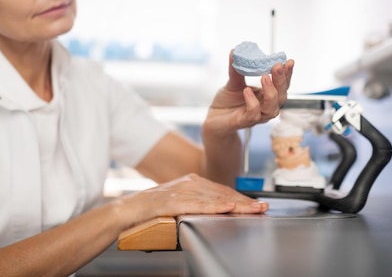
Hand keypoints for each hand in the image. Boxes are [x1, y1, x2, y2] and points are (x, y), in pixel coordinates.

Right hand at [117, 173, 268, 225]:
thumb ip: (198, 204)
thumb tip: (220, 209)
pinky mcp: (173, 201)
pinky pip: (197, 204)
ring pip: (215, 198)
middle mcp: (190, 183)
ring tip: (253, 209)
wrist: (128, 210)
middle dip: (245, 202)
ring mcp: (181, 191)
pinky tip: (227, 207)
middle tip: (263, 208)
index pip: (223, 191)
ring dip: (236, 204)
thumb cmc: (153, 210)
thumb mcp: (180, 203)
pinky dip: (214, 206)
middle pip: (223, 193)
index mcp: (193, 182)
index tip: (258, 205)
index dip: (242, 198)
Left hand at [203, 51, 293, 136]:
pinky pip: (253, 114)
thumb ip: (236, 68)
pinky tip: (247, 91)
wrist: (214, 119)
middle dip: (281, 80)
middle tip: (278, 66)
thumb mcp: (233, 82)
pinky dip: (252, 102)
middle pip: (281, 96)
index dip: (287, 74)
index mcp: (266, 95)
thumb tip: (235, 51)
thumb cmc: (227, 102)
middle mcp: (266, 107)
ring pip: (272, 109)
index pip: (282, 85)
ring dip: (271, 92)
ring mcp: (257, 116)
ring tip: (265, 77)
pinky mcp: (244, 122)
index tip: (289, 61)